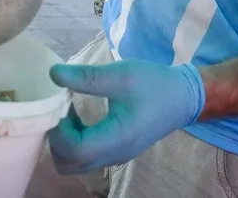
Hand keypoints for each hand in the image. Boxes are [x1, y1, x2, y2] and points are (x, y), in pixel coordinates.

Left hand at [48, 60, 204, 174]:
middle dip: (57, 140)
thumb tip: (54, 73)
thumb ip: (87, 76)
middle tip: (62, 111)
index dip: (59, 131)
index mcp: (117, 138)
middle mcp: (114, 155)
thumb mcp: (121, 74)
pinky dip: (75, 143)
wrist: (184, 97)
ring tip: (71, 114)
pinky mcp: (117, 153)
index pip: (74, 150)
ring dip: (65, 143)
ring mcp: (116, 157)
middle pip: (68, 165)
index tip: (63, 106)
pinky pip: (86, 158)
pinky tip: (81, 119)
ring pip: (75, 165)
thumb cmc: (154, 84)